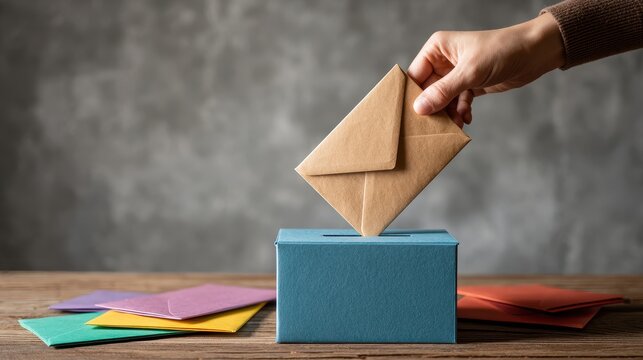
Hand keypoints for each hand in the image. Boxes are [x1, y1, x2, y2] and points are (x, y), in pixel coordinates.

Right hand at [408, 13, 564, 126]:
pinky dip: (461, 111)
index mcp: (437, 48)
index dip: (412, 96)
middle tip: (433, 126)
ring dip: (448, 113)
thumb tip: (419, 108)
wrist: (535, 53)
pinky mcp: (470, 84)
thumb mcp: (470, 72)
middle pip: (428, 91)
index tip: (412, 116)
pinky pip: (458, 102)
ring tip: (454, 125)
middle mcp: (444, 60)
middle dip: (432, 108)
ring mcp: (457, 73)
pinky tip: (466, 118)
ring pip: (443, 99)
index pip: (415, 75)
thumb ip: (443, 91)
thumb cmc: (502, 51)